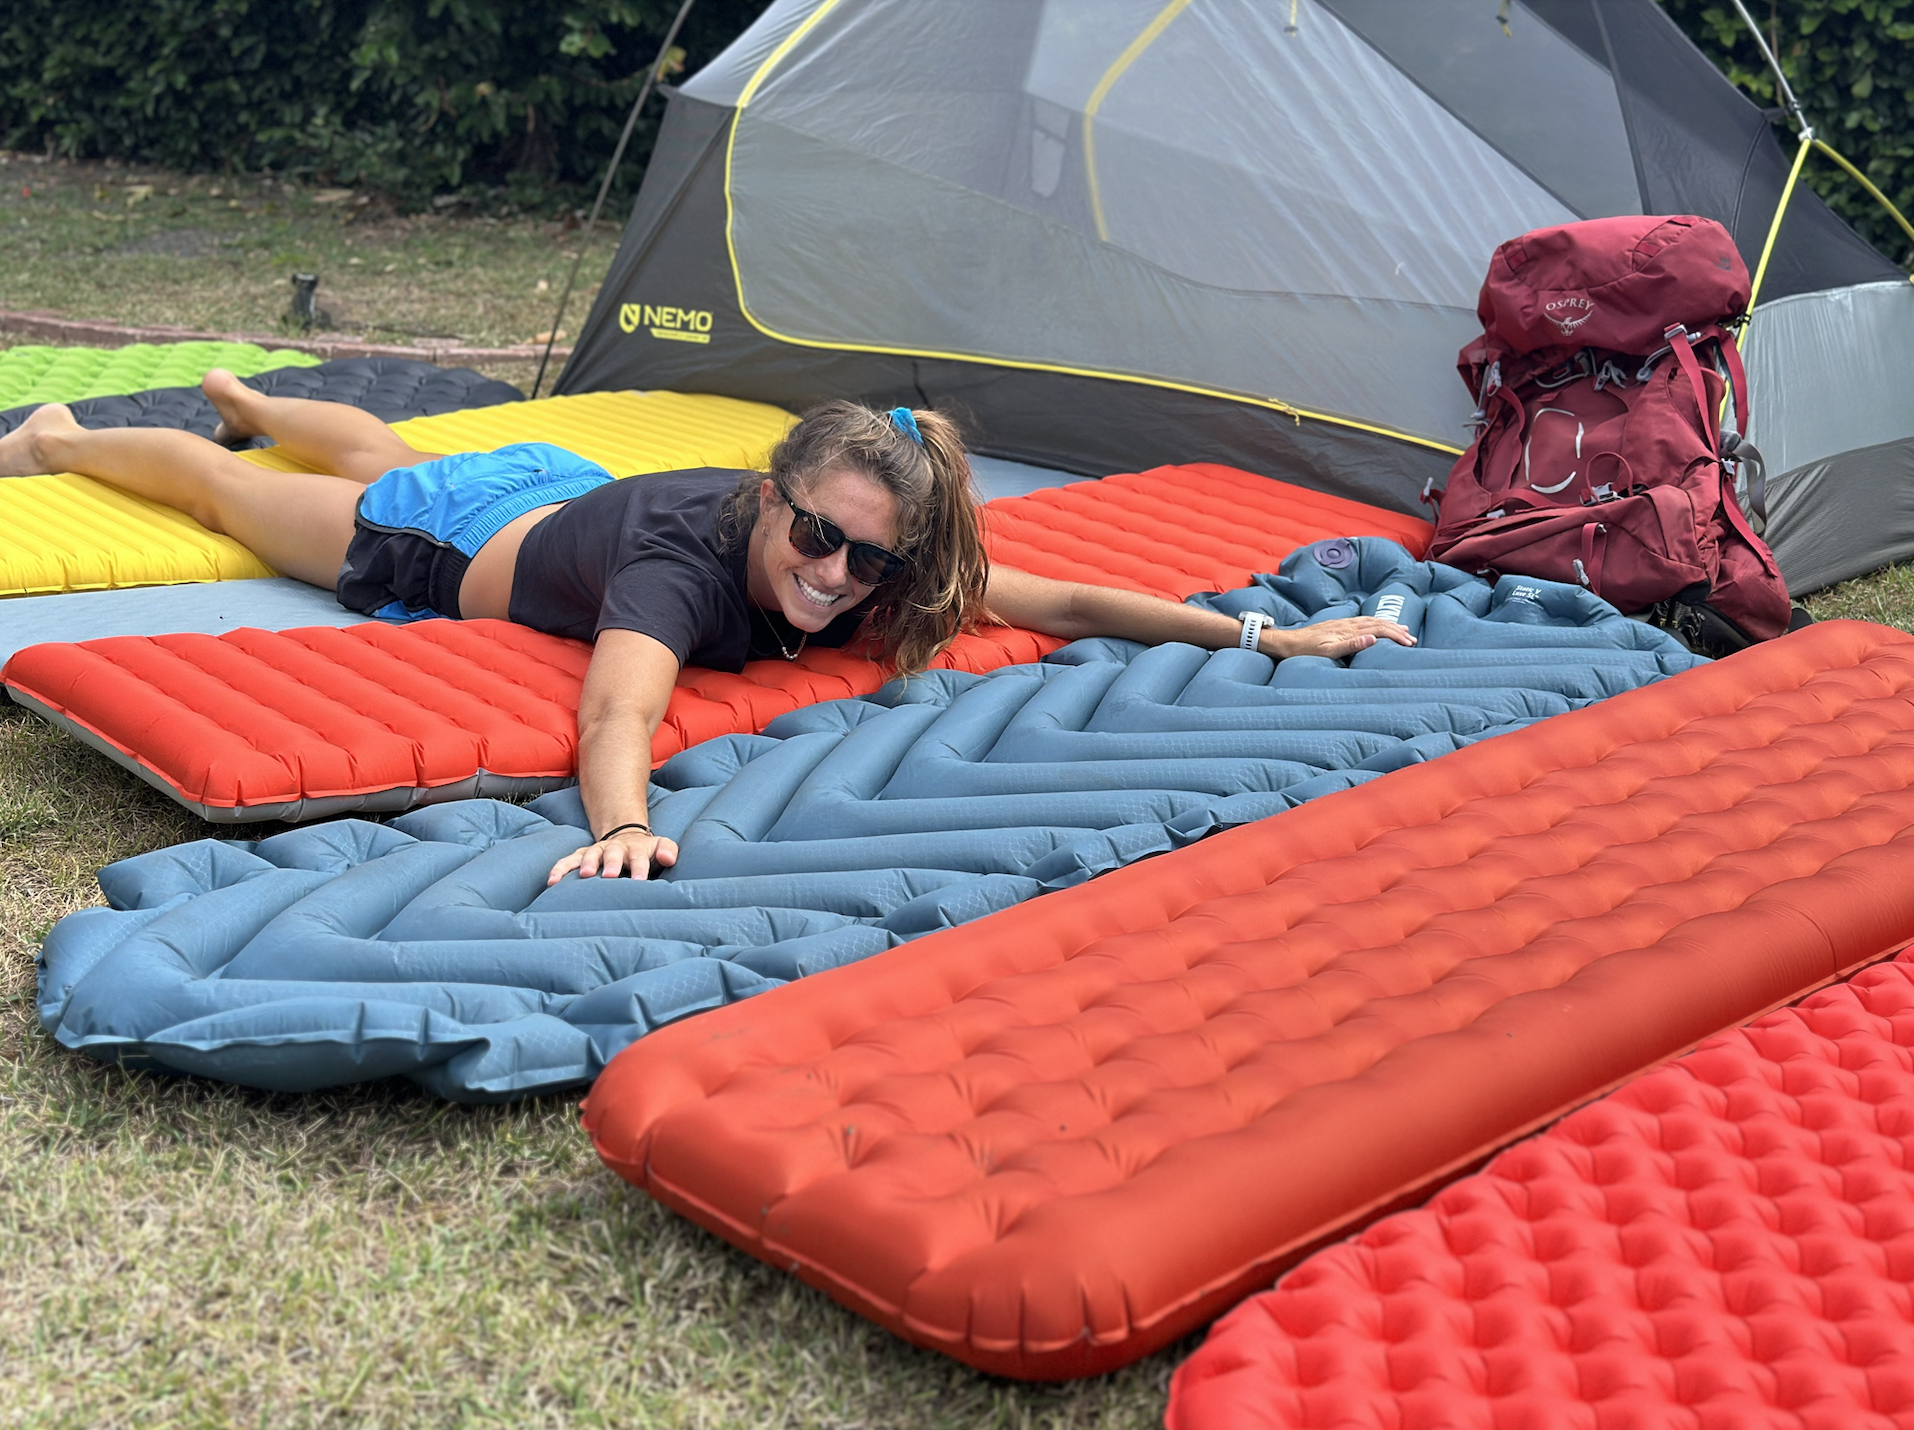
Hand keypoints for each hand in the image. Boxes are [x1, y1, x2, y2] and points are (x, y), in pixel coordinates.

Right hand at [546, 830, 679, 885]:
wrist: (624, 838)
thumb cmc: (644, 851)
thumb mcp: (660, 846)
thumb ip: (667, 850)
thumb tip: (668, 858)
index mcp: (634, 848)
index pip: (638, 858)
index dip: (639, 868)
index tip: (639, 881)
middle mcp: (613, 849)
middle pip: (612, 854)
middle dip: (611, 864)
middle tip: (610, 876)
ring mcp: (595, 852)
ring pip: (588, 856)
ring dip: (585, 864)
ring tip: (584, 875)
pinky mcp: (580, 857)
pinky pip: (567, 862)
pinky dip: (559, 870)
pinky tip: (552, 882)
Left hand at [1266, 617, 1415, 658]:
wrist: (1287, 643)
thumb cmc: (1305, 651)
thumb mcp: (1328, 651)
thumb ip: (1351, 645)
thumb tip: (1373, 638)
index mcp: (1348, 630)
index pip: (1378, 630)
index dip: (1395, 635)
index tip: (1409, 643)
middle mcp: (1347, 624)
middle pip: (1377, 624)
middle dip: (1396, 630)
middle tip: (1412, 638)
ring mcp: (1342, 624)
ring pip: (1371, 621)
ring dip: (1388, 625)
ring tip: (1402, 629)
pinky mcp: (1337, 626)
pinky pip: (1362, 622)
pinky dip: (1375, 624)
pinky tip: (1376, 627)